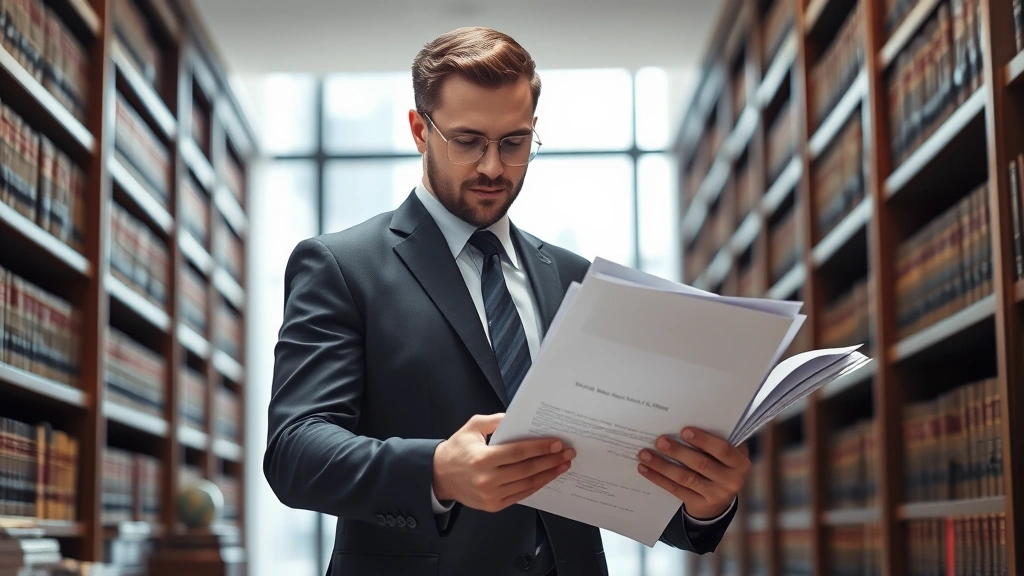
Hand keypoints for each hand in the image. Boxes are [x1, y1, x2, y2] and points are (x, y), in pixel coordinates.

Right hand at [432, 413, 575, 512]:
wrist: (440, 476)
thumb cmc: (457, 449)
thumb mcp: (472, 427)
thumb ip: (496, 421)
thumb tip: (519, 418)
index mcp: (482, 459)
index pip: (518, 453)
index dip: (540, 448)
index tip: (557, 443)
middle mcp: (487, 479)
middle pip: (527, 469)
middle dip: (551, 460)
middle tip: (567, 453)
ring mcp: (491, 495)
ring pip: (527, 484)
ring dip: (548, 474)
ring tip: (562, 465)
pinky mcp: (494, 505)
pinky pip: (521, 495)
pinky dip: (536, 485)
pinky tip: (547, 477)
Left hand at [637, 427, 749, 519]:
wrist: (720, 500)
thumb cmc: (720, 465)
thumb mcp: (725, 454)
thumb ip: (715, 439)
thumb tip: (686, 419)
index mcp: (739, 462)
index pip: (723, 450)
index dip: (703, 440)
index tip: (684, 430)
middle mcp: (731, 480)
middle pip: (701, 464)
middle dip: (678, 451)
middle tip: (659, 440)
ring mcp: (716, 495)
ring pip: (685, 477)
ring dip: (662, 465)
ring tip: (644, 454)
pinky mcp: (700, 505)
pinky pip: (676, 489)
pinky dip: (658, 478)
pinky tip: (644, 468)